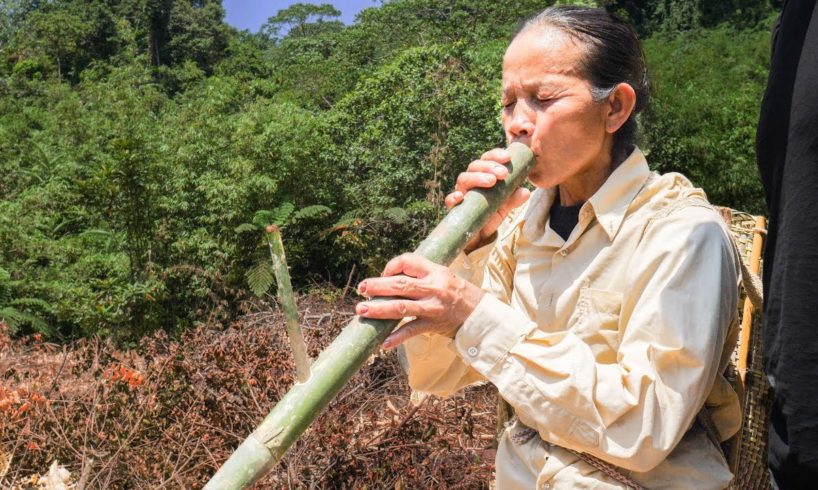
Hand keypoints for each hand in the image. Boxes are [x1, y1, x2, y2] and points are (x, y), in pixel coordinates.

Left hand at [355, 253, 483, 349]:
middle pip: (400, 284)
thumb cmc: (461, 295)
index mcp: (436, 271)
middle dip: (377, 286)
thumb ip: (423, 275)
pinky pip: (411, 330)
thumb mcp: (445, 277)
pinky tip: (383, 343)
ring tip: (362, 310)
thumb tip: (393, 277)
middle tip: (362, 288)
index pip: (408, 261)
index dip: (392, 266)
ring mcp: (433, 307)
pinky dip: (397, 337)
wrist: (481, 316)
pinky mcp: (434, 324)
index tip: (384, 274)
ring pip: (401, 307)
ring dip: (378, 309)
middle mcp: (434, 287)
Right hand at [445, 148, 530, 252]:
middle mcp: (470, 182)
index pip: (486, 159)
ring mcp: (461, 193)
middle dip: (489, 166)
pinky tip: (460, 197)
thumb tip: (526, 191)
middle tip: (503, 173)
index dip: (495, 155)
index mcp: (482, 176)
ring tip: (491, 181)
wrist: (479, 236)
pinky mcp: (453, 208)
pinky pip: (449, 200)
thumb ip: (514, 199)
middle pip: (474, 166)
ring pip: (463, 178)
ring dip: (477, 177)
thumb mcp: (505, 207)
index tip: (508, 157)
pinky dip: (453, 197)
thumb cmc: (490, 215)